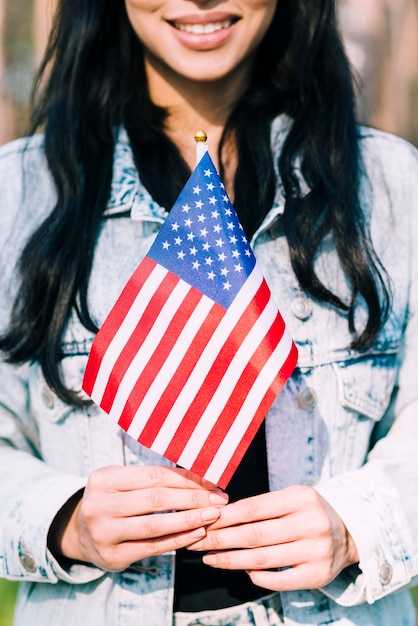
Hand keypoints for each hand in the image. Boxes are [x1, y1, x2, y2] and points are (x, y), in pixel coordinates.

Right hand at [49, 465, 227, 571]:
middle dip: (193, 499)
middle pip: (156, 499)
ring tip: (213, 516)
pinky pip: (153, 548)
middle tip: (219, 500)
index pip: (153, 476)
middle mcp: (99, 505)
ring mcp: (104, 533)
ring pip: (155, 525)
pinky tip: (197, 533)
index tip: (212, 482)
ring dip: (190, 520)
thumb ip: (154, 478)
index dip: (186, 479)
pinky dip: (179, 540)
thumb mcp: (123, 481)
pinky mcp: (113, 557)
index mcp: (104, 478)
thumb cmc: (114, 500)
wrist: (81, 534)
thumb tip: (201, 477)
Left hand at [188, 485, 358, 590]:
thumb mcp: (290, 497)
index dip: (224, 517)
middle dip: (220, 539)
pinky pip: (279, 580)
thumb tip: (219, 517)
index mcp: (300, 497)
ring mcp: (316, 551)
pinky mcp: (318, 575)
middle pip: (254, 534)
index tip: (203, 521)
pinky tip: (242, 571)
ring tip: (210, 558)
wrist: (348, 532)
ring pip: (262, 558)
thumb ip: (261, 506)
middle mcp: (310, 523)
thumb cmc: (307, 512)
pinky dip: (257, 576)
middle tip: (196, 541)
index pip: (253, 508)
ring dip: (230, 560)